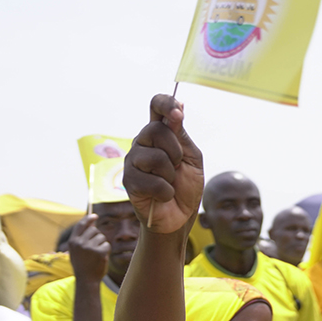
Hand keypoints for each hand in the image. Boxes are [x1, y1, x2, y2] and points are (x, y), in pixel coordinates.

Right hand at [68, 214, 109, 283]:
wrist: (86, 280)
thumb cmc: (82, 265)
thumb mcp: (77, 251)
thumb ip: (81, 238)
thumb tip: (92, 224)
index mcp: (73, 242)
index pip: (81, 225)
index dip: (88, 219)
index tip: (95, 216)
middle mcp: (80, 243)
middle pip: (94, 230)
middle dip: (97, 236)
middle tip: (95, 248)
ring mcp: (90, 247)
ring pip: (102, 237)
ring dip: (102, 244)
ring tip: (96, 254)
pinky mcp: (99, 252)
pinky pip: (107, 245)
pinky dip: (106, 250)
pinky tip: (101, 258)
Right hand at [123, 94, 203, 233]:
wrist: (180, 217)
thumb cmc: (186, 187)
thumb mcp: (192, 158)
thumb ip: (182, 136)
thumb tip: (177, 111)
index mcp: (160, 134)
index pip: (156, 105)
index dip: (166, 103)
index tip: (178, 112)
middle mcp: (143, 143)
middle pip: (155, 130)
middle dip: (174, 150)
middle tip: (178, 165)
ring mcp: (133, 161)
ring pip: (154, 157)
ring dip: (171, 174)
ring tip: (170, 183)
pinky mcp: (129, 181)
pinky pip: (152, 181)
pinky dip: (166, 191)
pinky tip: (163, 196)